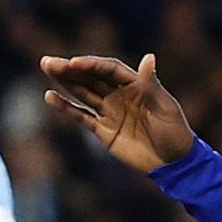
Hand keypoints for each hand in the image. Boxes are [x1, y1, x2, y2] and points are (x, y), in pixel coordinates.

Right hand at [39, 53, 198, 173]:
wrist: (173, 164)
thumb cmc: (175, 132)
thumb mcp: (165, 108)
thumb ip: (151, 85)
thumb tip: (149, 57)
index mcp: (136, 85)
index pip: (109, 70)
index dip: (91, 65)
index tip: (73, 63)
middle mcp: (119, 94)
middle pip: (91, 78)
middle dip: (70, 69)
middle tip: (48, 61)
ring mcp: (109, 111)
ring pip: (83, 92)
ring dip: (64, 81)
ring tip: (46, 68)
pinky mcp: (102, 130)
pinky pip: (81, 116)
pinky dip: (65, 107)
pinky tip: (50, 97)